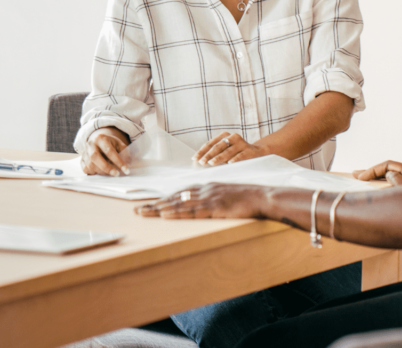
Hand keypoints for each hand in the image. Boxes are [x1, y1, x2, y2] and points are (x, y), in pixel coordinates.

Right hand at [81, 127, 130, 176]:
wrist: (98, 141)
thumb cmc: (110, 144)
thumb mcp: (118, 144)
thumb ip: (125, 152)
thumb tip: (129, 162)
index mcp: (101, 138)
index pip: (109, 150)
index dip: (118, 161)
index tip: (126, 169)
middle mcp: (90, 144)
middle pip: (95, 157)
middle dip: (106, 167)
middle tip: (116, 174)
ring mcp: (84, 152)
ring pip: (90, 164)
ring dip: (101, 172)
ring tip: (111, 174)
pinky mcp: (81, 160)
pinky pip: (86, 169)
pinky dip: (94, 173)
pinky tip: (101, 173)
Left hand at [135, 183, 266, 218]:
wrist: (263, 197)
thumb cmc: (249, 199)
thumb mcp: (229, 196)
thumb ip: (215, 199)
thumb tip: (204, 207)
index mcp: (207, 187)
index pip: (181, 193)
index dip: (165, 199)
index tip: (151, 205)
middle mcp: (204, 190)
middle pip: (174, 197)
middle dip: (155, 204)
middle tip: (137, 210)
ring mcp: (208, 198)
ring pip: (178, 204)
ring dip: (159, 209)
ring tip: (143, 213)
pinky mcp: (214, 207)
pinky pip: (191, 211)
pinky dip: (176, 212)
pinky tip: (164, 215)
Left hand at [194, 132, 268, 165]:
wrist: (257, 153)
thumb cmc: (236, 153)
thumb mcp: (225, 151)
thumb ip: (215, 154)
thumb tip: (200, 162)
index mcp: (225, 136)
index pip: (210, 144)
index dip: (202, 151)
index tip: (195, 159)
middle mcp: (233, 137)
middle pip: (218, 147)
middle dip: (209, 155)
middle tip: (202, 162)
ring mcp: (242, 143)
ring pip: (228, 151)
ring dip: (219, 158)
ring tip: (211, 163)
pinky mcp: (249, 150)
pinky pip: (241, 155)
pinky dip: (235, 159)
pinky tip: (230, 164)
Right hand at [353, 160, 401, 186]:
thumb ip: (399, 183)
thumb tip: (389, 175)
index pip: (389, 165)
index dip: (373, 170)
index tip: (360, 177)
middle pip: (389, 171)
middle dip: (372, 173)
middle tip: (355, 175)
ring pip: (392, 180)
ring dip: (377, 181)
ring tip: (362, 182)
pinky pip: (396, 188)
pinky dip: (385, 189)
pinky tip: (376, 192)